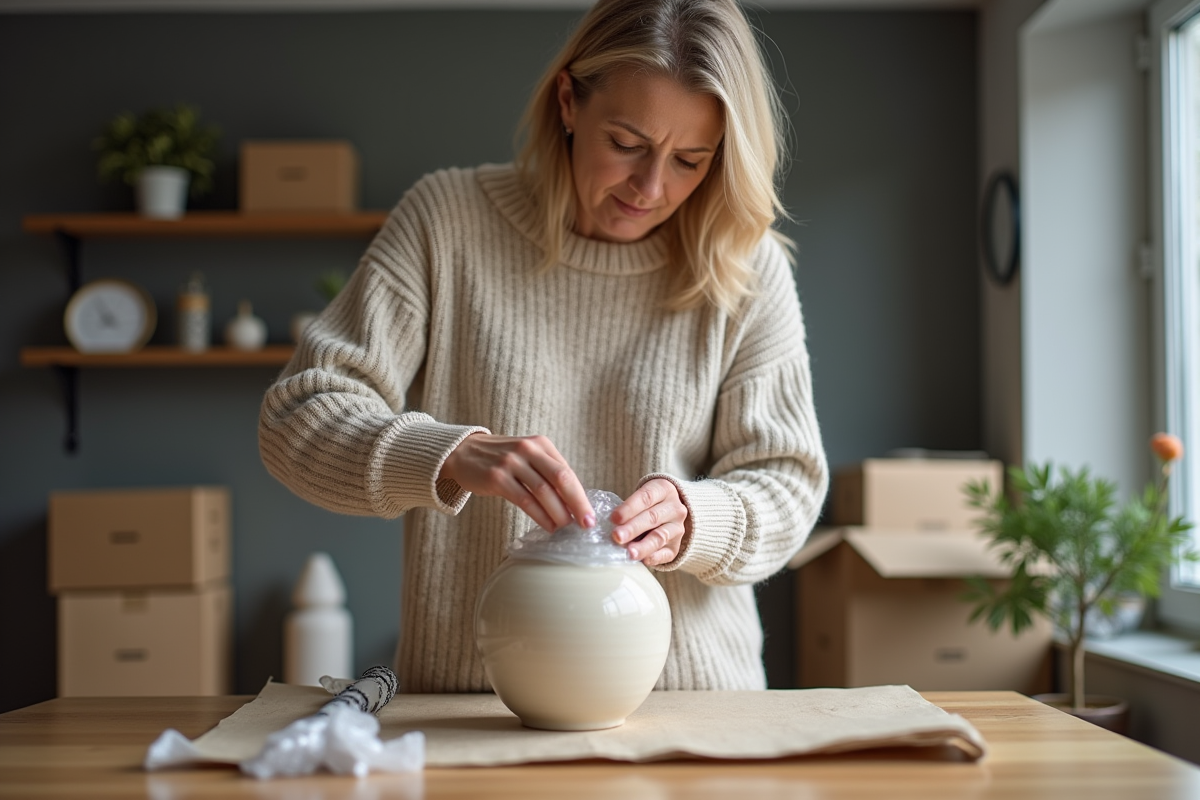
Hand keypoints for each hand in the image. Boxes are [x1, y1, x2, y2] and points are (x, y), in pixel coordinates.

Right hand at [439, 433, 593, 532]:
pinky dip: (540, 516)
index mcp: (541, 444)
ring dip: (558, 513)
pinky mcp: (497, 478)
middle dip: (577, 503)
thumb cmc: (501, 458)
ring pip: (543, 492)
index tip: (590, 515)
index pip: (567, 471)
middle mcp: (528, 450)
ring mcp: (511, 463)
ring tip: (566, 528)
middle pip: (561, 478)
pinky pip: (524, 500)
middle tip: (586, 524)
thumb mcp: (527, 455)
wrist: (462, 452)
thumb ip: (548, 472)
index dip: (581, 495)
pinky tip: (548, 526)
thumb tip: (574, 501)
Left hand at [610, 479, 687, 565]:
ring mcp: (677, 528)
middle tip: (617, 537)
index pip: (646, 497)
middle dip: (633, 528)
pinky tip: (644, 560)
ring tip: (630, 553)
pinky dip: (654, 557)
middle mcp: (674, 508)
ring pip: (660, 537)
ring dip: (643, 546)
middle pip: (652, 518)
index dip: (629, 508)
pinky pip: (666, 553)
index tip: (614, 518)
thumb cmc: (647, 504)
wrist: (669, 512)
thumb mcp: (640, 497)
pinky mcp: (676, 546)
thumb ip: (627, 509)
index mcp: (664, 490)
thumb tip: (610, 526)